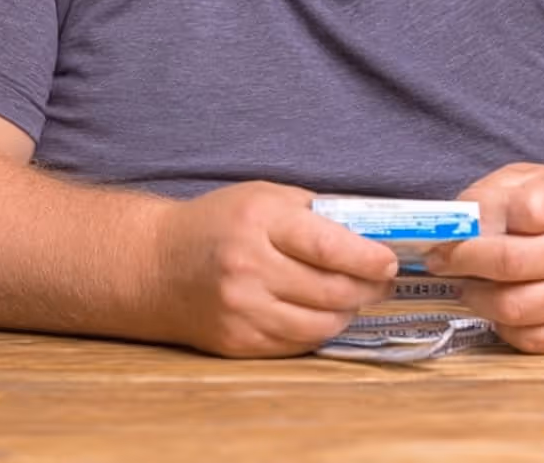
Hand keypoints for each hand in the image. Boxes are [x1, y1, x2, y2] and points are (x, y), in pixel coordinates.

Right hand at [152, 181, 398, 357]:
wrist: (155, 265)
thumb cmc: (218, 224)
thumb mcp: (263, 197)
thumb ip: (313, 213)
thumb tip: (370, 233)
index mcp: (258, 222)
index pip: (329, 246)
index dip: (368, 258)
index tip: (389, 262)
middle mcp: (248, 268)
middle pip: (331, 290)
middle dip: (368, 289)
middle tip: (381, 282)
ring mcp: (241, 310)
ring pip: (320, 325)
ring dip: (347, 313)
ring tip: (354, 298)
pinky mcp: (237, 342)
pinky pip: (296, 345)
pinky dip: (318, 331)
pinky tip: (322, 314)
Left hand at [424, 163, 543, 353]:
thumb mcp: (540, 182)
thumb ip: (494, 193)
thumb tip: (453, 222)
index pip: (527, 210)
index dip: (482, 217)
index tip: (452, 226)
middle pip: (509, 263)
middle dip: (461, 261)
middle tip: (439, 259)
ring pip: (512, 308)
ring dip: (476, 297)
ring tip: (468, 284)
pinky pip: (528, 339)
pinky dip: (501, 325)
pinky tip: (499, 305)